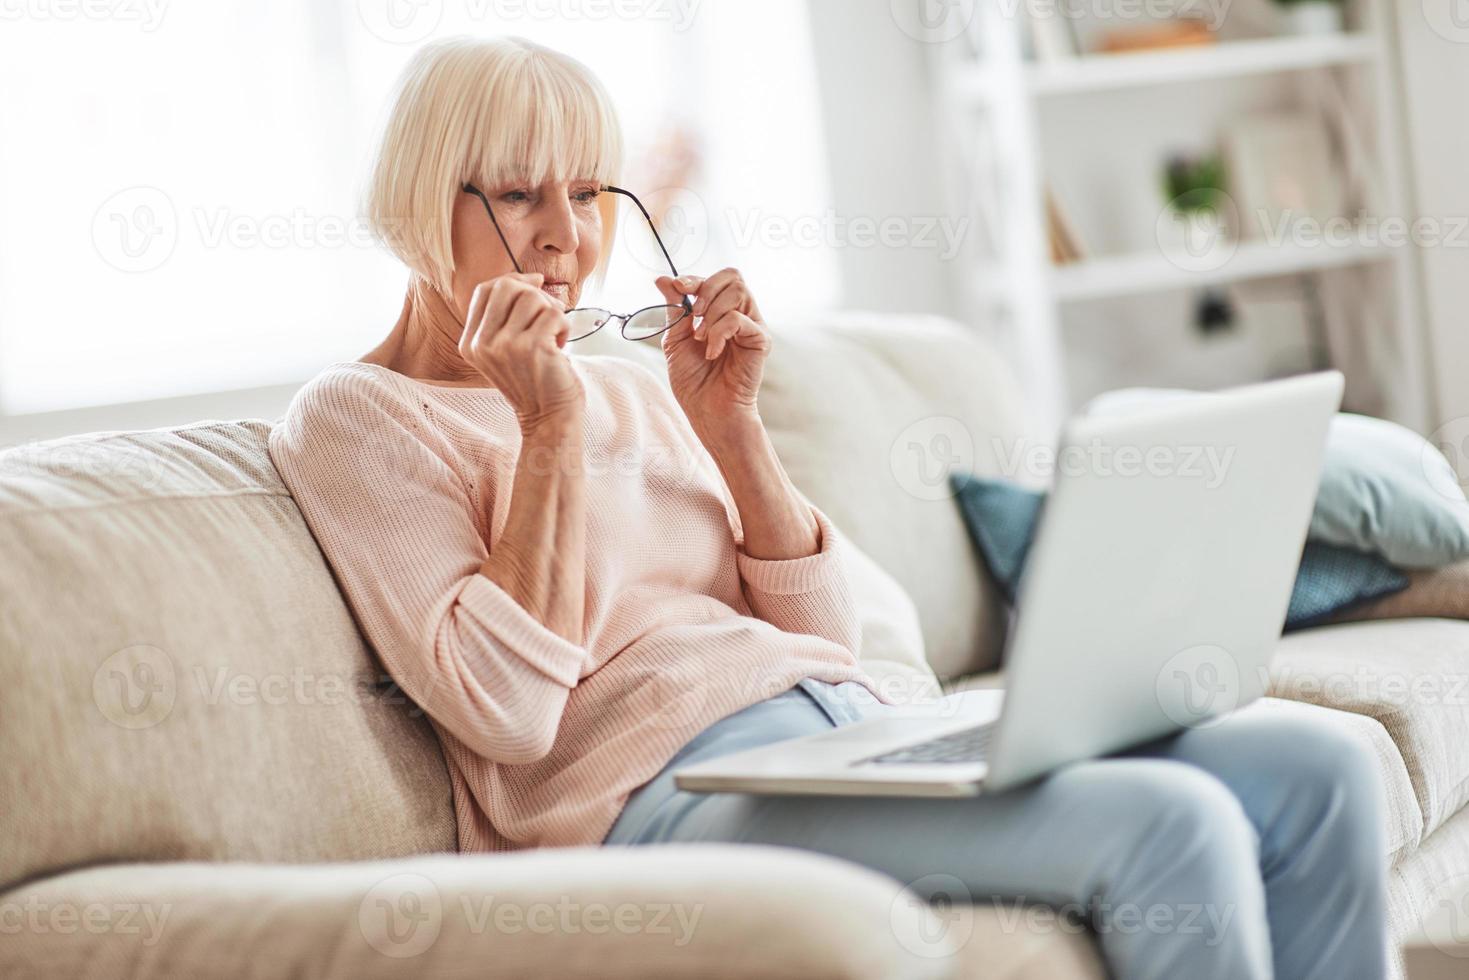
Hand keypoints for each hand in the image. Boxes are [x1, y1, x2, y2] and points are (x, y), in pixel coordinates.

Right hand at [459, 273, 583, 429]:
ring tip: (553, 336)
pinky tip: (561, 346)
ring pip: (533, 297)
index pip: (484, 290)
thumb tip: (532, 277)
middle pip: (507, 286)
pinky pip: (555, 314)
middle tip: (547, 315)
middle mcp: (483, 344)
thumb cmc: (535, 381)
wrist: (549, 418)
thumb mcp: (507, 349)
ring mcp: (506, 345)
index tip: (534, 285)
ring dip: (552, 313)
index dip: (512, 280)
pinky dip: (565, 327)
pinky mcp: (532, 347)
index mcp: (471, 343)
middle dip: (534, 293)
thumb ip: (507, 316)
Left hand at [655, 268, 770, 439]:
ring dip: (712, 313)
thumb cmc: (694, 381)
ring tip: (701, 339)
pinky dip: (719, 333)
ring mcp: (752, 327)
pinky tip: (712, 353)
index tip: (678, 288)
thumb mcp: (675, 339)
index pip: (715, 279)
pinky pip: (738, 319)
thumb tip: (663, 278)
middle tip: (693, 317)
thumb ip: (673, 308)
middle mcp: (739, 315)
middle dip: (707, 289)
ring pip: (738, 292)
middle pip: (733, 276)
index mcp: (720, 312)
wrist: (708, 412)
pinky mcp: (760, 341)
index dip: (695, 278)